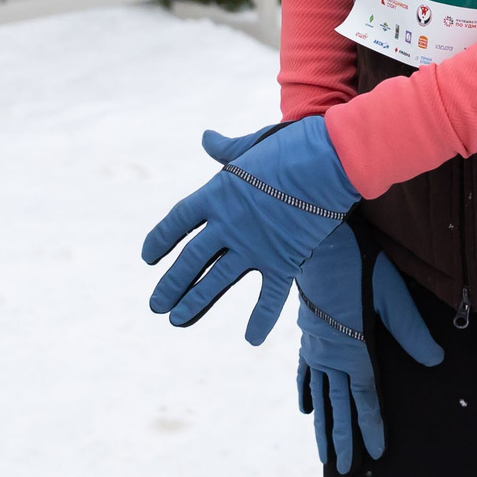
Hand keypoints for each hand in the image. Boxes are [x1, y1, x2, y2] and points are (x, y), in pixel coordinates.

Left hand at [141, 117, 359, 343]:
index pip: (177, 221)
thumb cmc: (290, 146)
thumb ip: (226, 150)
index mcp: (216, 194)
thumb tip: (206, 137)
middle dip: (171, 283)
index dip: (159, 240)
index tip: (147, 258)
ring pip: (216, 281)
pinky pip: (269, 296)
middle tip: (156, 305)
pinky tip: (251, 339)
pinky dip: (261, 319)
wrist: (328, 160)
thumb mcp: (250, 147)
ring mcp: (253, 245)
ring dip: (195, 302)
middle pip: (190, 258)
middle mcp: (228, 224)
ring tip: (177, 320)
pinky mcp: (282, 258)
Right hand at [297, 222, 444, 471]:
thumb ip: (412, 331)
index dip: (371, 428)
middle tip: (345, 472)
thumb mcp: (392, 294)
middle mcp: (331, 354)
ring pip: (320, 396)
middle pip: (339, 406)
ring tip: (324, 455)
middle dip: (343, 440)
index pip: (364, 399)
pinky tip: (307, 411)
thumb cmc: (360, 263)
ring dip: (323, 427)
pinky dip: (306, 393)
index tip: (375, 456)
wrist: (316, 240)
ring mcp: (315, 345)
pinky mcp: (306, 333)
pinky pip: (304, 372)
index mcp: (353, 349)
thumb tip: (436, 362)